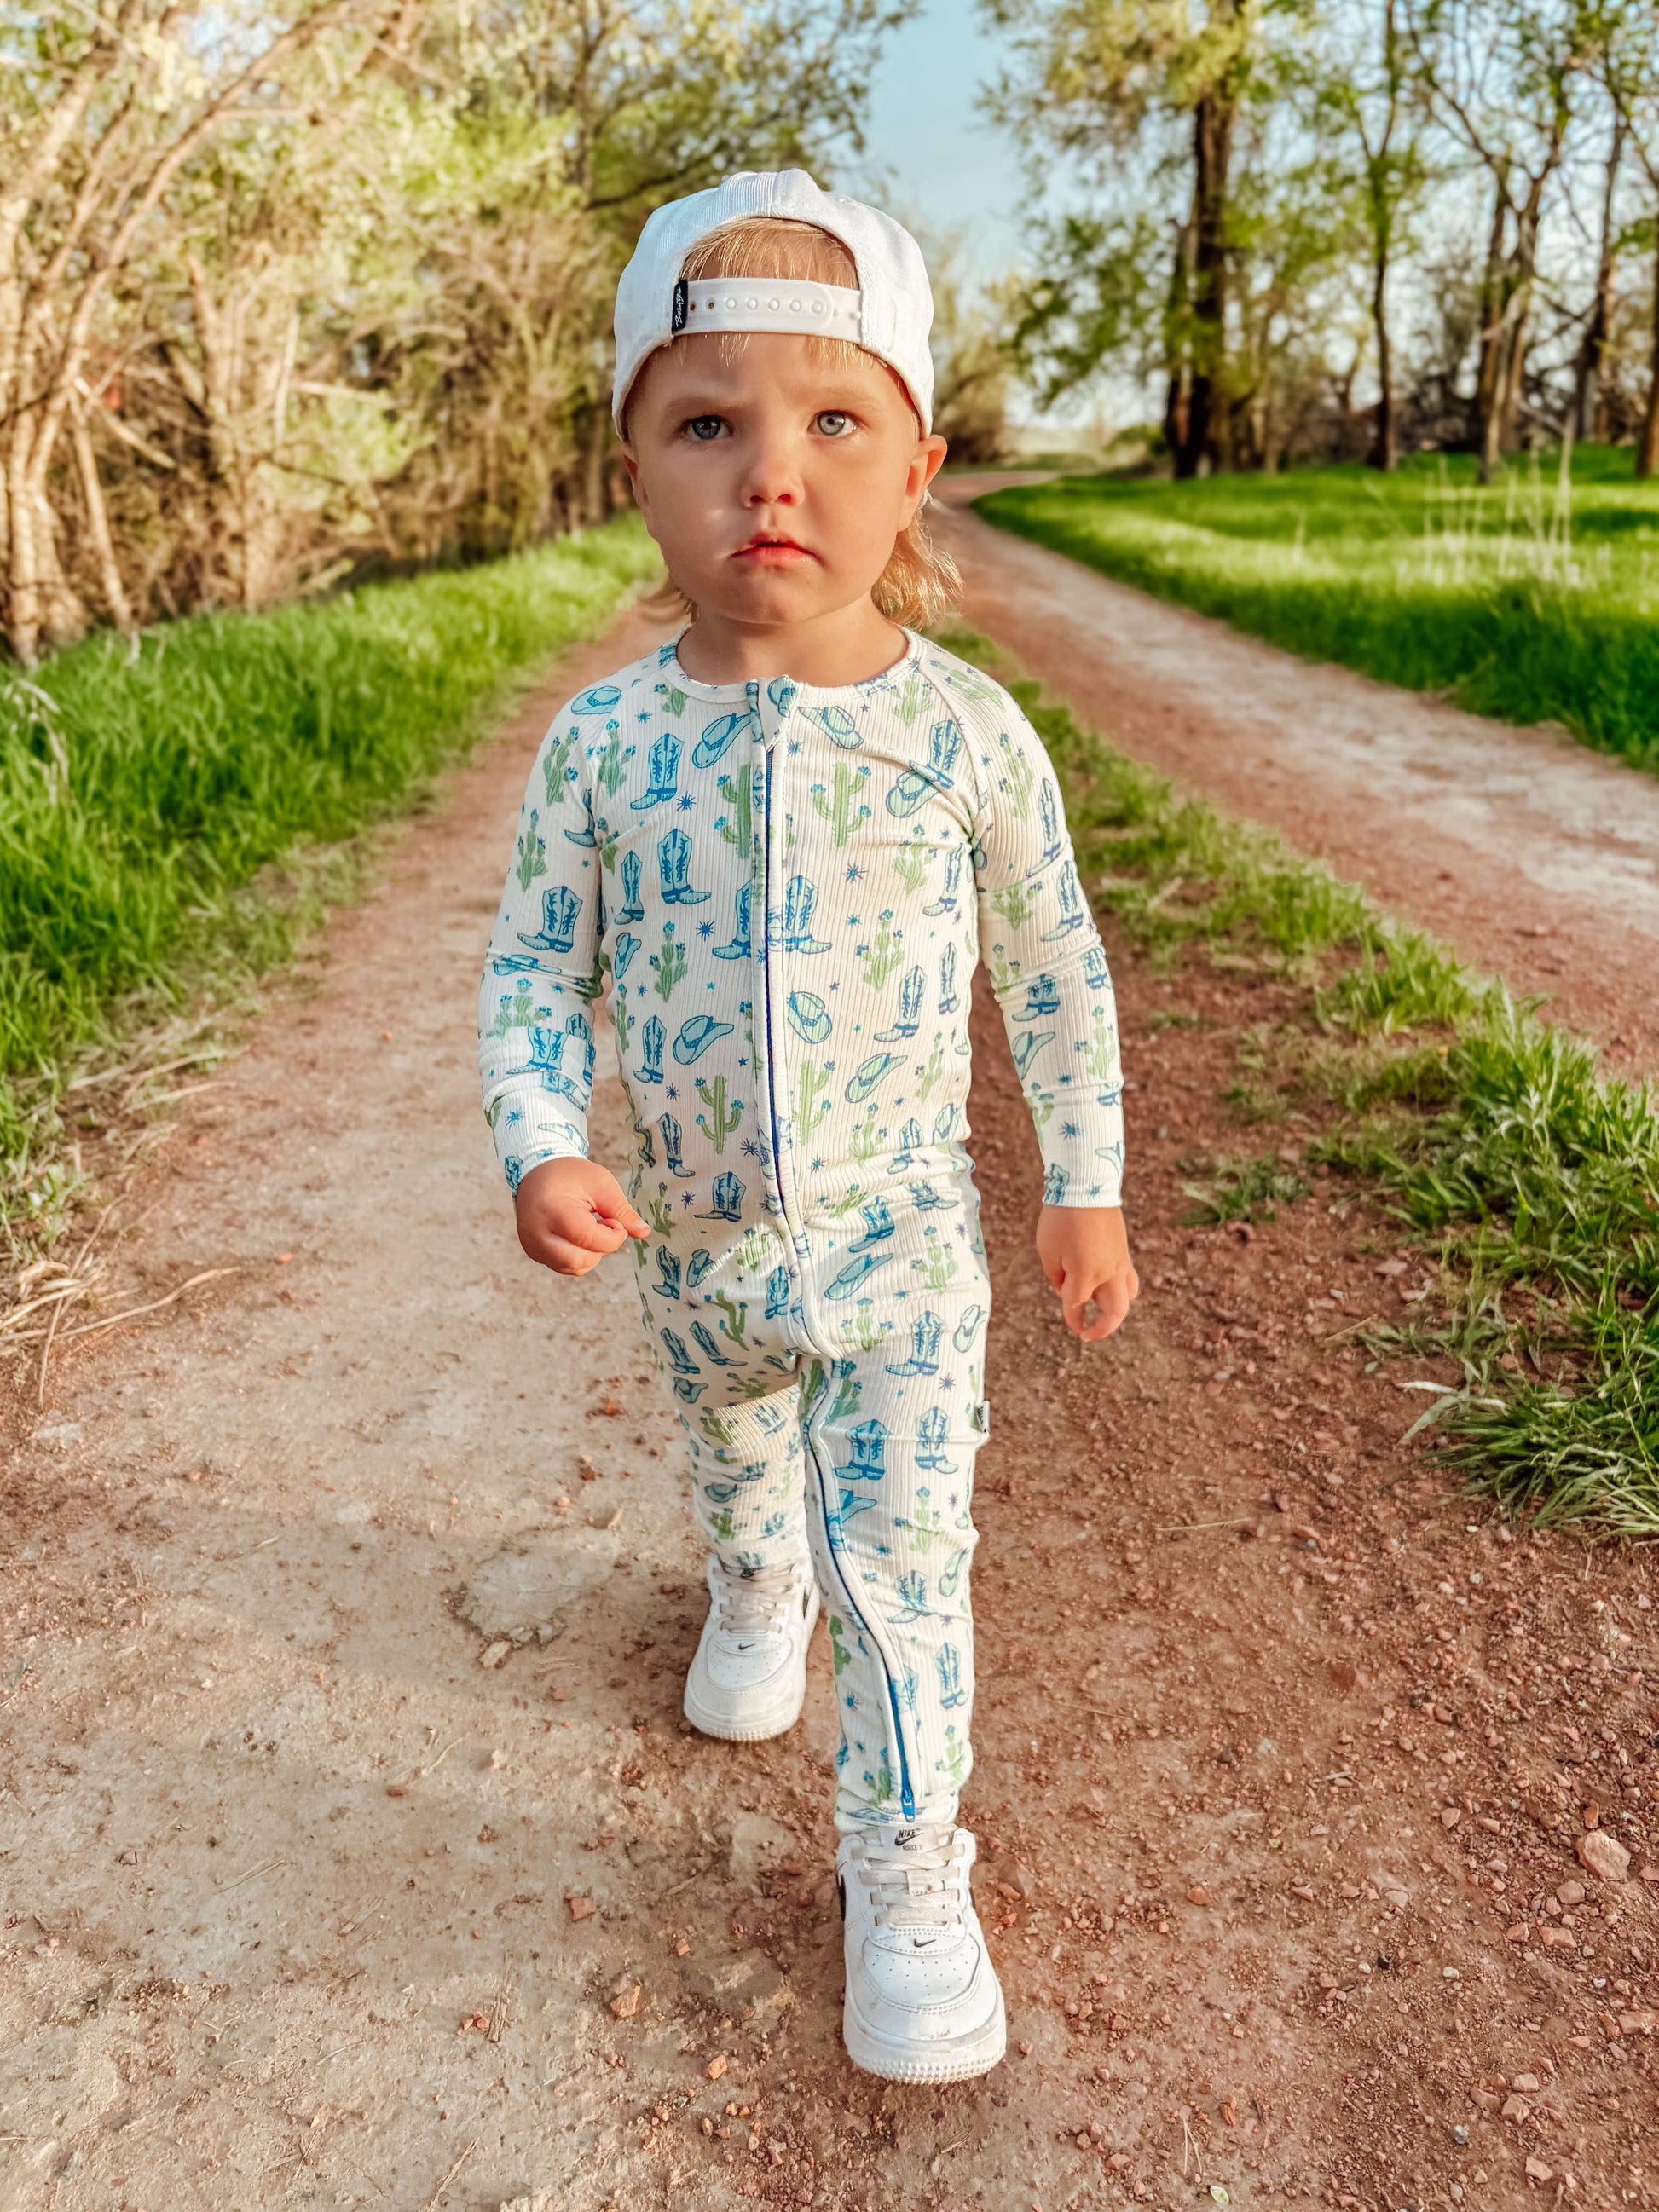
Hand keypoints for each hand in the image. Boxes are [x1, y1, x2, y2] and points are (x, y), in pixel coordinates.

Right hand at [514, 1157, 649, 1275]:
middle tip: (604, 1224)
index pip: (587, 1239)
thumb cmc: (570, 1175)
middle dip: (602, 1248)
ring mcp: (532, 1245)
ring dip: (592, 1254)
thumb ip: (622, 1210)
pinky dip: (580, 1256)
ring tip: (590, 1227)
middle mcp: (536, 1233)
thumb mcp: (601, 1184)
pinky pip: (564, 1266)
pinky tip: (580, 1235)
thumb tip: (644, 1232)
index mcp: (552, 1210)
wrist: (536, 1173)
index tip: (616, 1222)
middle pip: (578, 1260)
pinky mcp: (534, 1252)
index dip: (612, 1236)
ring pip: (573, 1268)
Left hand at [1036, 1204, 1139, 1342]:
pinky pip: (1128, 1278)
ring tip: (1099, 1308)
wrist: (1085, 1185)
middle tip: (1088, 1334)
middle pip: (1116, 1311)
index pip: (1077, 1306)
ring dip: (1115, 1308)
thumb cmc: (1060, 1218)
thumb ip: (1056, 1277)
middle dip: (1103, 1327)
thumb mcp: (1047, 1250)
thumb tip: (1067, 1290)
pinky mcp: (1123, 1250)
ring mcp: (1120, 1261)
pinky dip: (1118, 1288)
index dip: (1072, 1319)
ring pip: (1128, 1295)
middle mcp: (1109, 1272)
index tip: (1073, 1328)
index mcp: (1086, 1275)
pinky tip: (1102, 1284)